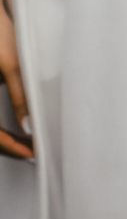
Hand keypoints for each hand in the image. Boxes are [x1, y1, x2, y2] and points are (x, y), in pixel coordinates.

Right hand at [0, 6, 31, 158]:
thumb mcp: (12, 65)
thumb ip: (21, 97)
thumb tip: (28, 126)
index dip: (10, 146)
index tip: (31, 153)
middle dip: (7, 144)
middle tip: (32, 150)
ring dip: (3, 136)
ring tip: (28, 140)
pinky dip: (0, 125)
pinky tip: (17, 126)